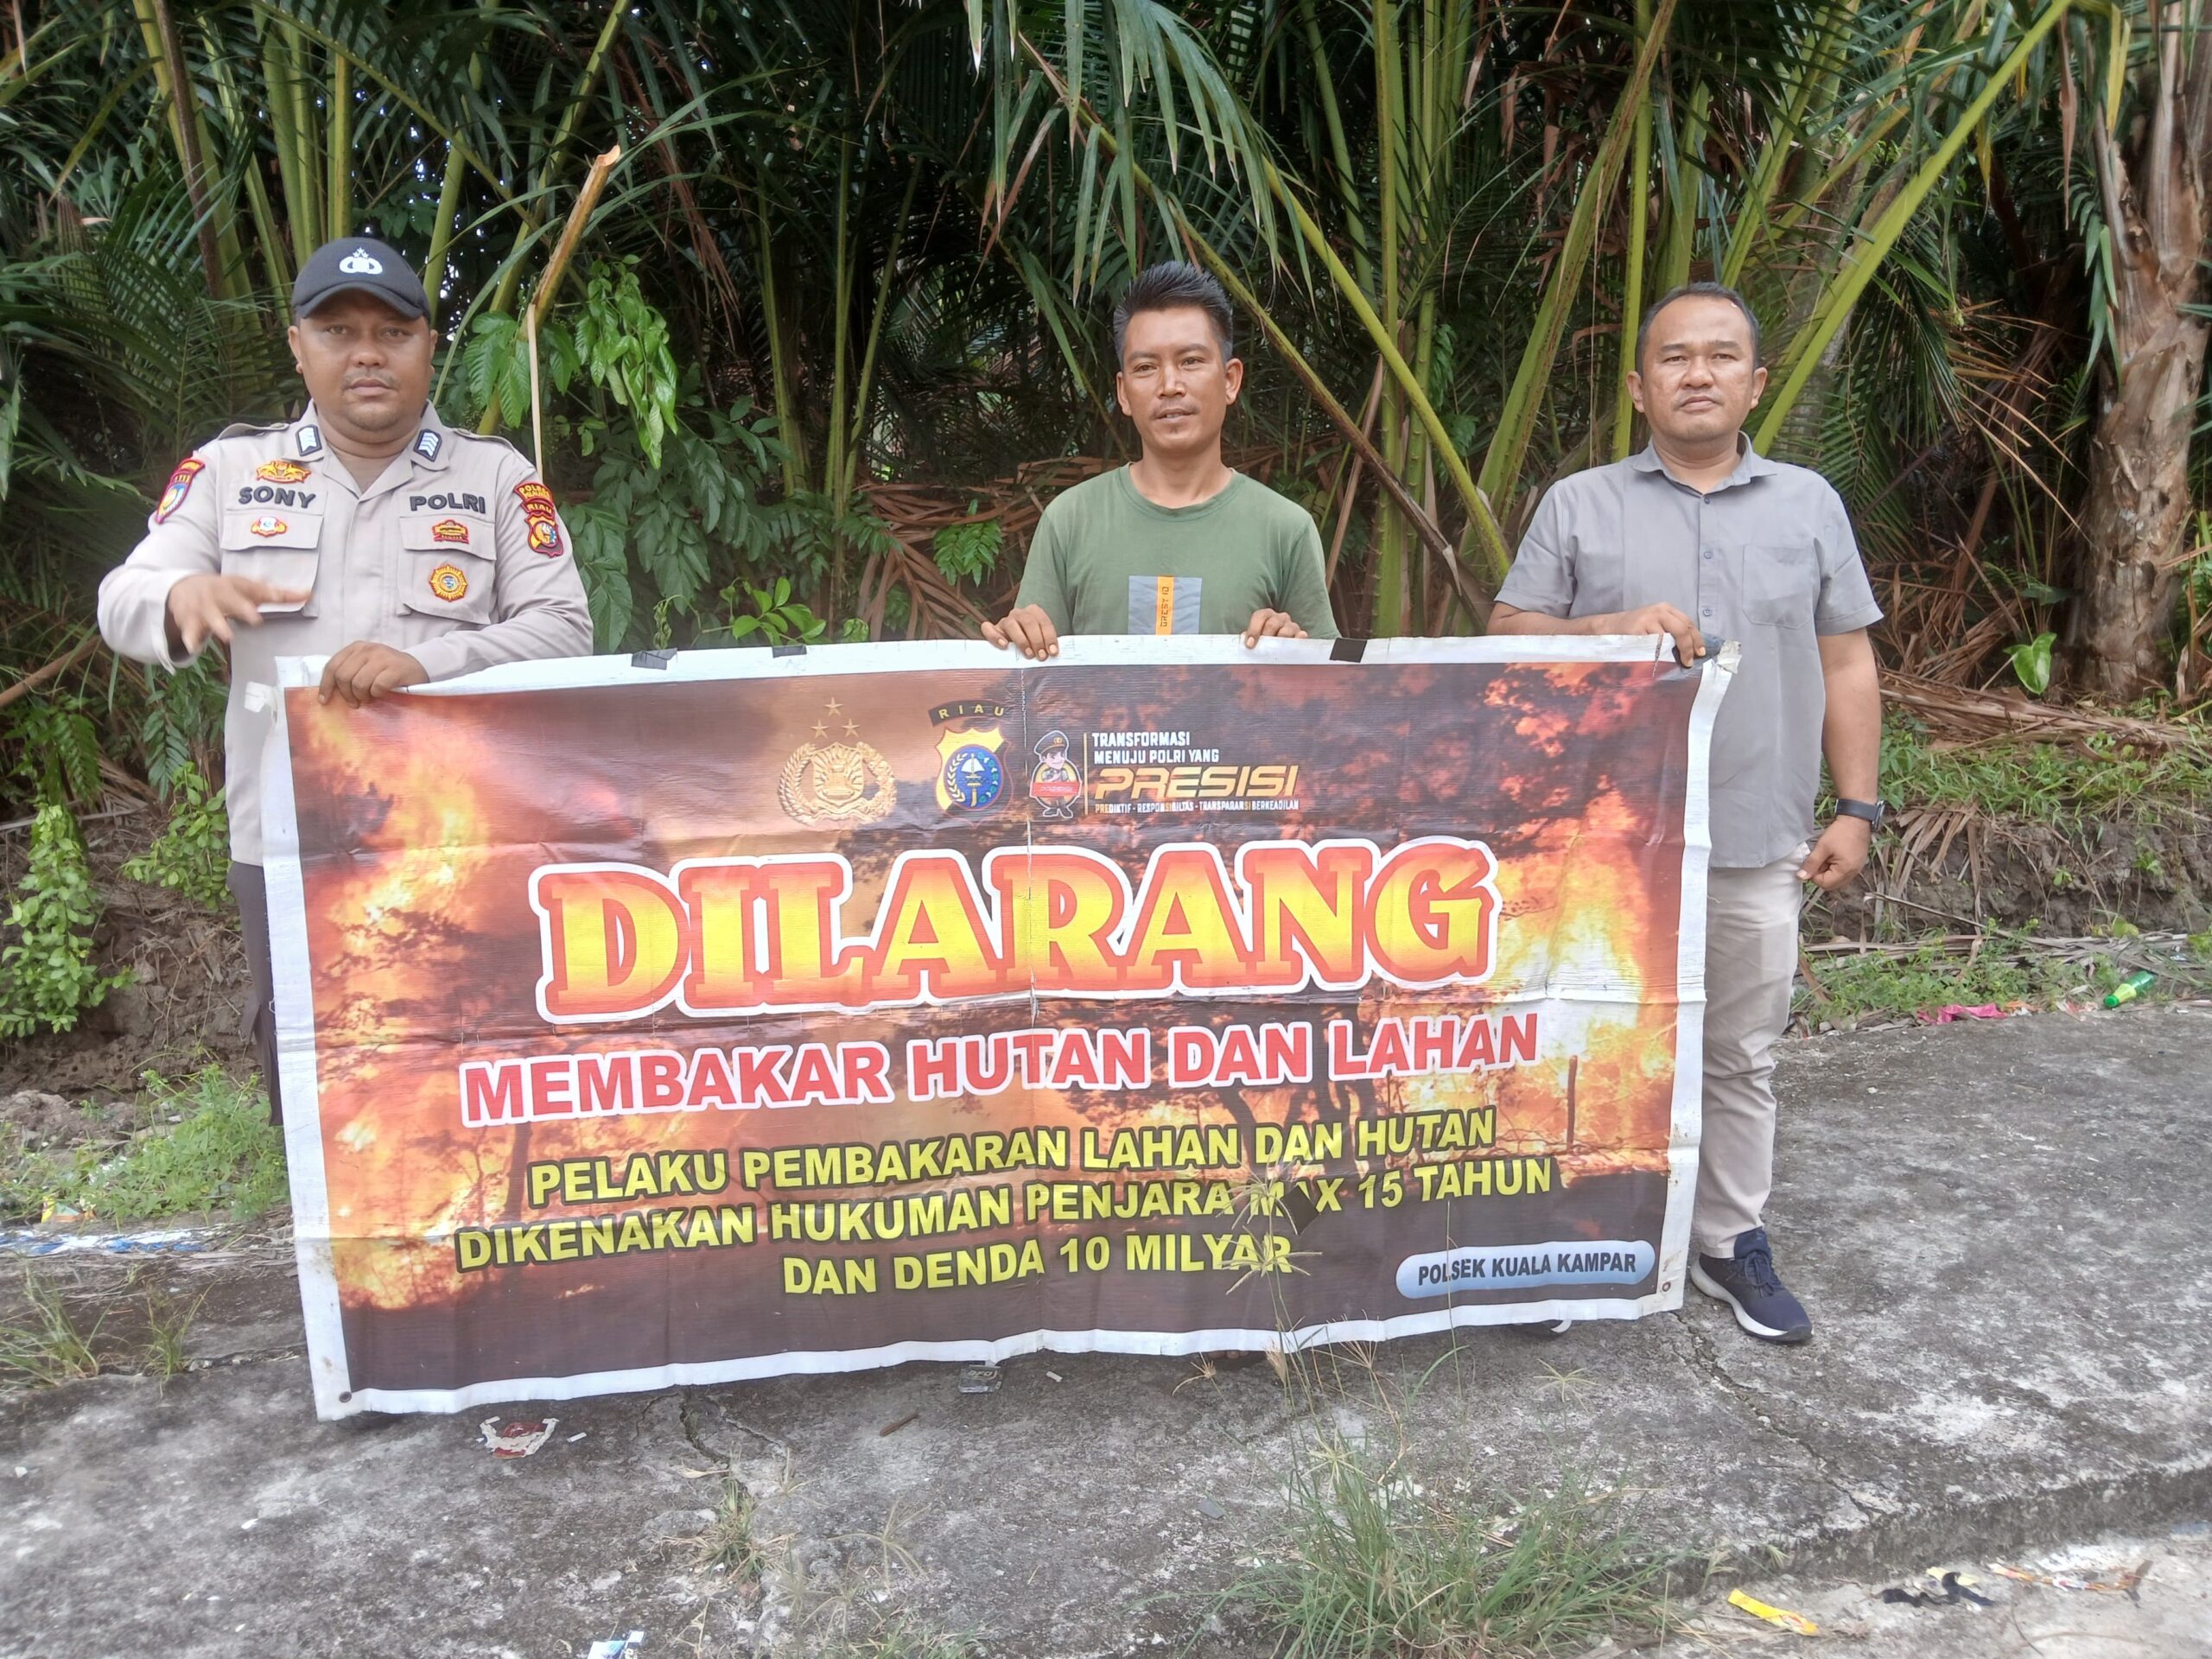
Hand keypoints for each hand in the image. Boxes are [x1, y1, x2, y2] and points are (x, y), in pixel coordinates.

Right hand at [165, 573, 310, 652]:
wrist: (183, 587)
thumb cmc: (227, 590)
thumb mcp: (248, 589)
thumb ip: (277, 594)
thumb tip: (308, 594)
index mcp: (235, 585)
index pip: (251, 588)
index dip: (264, 591)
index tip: (276, 596)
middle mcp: (218, 594)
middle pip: (230, 600)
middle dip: (242, 608)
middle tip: (256, 619)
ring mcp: (203, 607)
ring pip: (210, 616)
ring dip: (218, 625)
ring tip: (228, 636)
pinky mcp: (189, 621)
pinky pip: (189, 631)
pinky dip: (190, 638)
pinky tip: (193, 648)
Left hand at [318, 642, 426, 707]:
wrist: (416, 670)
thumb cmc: (387, 672)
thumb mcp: (365, 666)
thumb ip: (349, 672)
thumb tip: (329, 692)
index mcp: (356, 648)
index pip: (333, 666)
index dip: (326, 685)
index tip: (325, 700)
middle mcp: (368, 649)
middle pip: (343, 676)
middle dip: (346, 694)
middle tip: (355, 702)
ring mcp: (382, 657)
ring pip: (358, 683)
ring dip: (362, 696)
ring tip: (369, 698)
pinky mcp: (396, 668)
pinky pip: (377, 687)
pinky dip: (377, 694)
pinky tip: (381, 694)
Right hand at [982, 604, 1059, 659]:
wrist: (1014, 645)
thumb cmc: (1031, 644)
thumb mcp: (1041, 642)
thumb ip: (1045, 644)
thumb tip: (1052, 654)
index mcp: (1034, 612)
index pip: (1043, 621)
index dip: (1049, 637)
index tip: (1052, 652)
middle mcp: (1019, 614)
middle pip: (1028, 622)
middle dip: (1037, 640)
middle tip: (1041, 655)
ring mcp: (1005, 621)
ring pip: (1011, 625)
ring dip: (1021, 640)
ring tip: (1028, 654)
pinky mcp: (993, 629)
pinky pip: (989, 629)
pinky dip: (996, 637)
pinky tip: (1004, 646)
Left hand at [1242, 609, 1308, 647]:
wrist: (1279, 647)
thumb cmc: (1264, 642)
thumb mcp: (1255, 638)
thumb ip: (1249, 638)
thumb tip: (1247, 643)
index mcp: (1266, 615)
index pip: (1260, 617)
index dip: (1253, 630)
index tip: (1250, 645)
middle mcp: (1280, 618)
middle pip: (1272, 624)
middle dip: (1266, 637)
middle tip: (1262, 650)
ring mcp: (1291, 626)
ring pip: (1286, 630)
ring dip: (1279, 641)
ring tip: (1275, 651)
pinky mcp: (1300, 635)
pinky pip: (1301, 635)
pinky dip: (1298, 639)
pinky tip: (1293, 645)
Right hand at [1613, 602, 1703, 666]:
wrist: (1608, 628)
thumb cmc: (1635, 630)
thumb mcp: (1655, 623)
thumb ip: (1672, 630)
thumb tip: (1693, 650)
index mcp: (1666, 609)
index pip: (1688, 623)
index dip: (1696, 640)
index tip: (1700, 654)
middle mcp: (1658, 612)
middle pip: (1682, 630)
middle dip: (1688, 648)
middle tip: (1688, 662)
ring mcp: (1646, 620)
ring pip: (1667, 640)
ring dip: (1670, 655)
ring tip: (1670, 664)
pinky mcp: (1636, 630)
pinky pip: (1652, 647)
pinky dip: (1656, 657)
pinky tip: (1656, 661)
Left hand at [1798, 817, 1870, 890]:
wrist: (1857, 820)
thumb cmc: (1840, 832)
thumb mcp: (1822, 847)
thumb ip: (1811, 863)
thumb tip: (1801, 877)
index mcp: (1845, 871)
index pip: (1824, 884)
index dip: (1814, 875)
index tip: (1812, 863)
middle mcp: (1853, 873)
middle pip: (1831, 884)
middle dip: (1822, 874)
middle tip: (1821, 859)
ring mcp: (1856, 869)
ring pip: (1837, 879)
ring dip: (1828, 871)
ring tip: (1827, 856)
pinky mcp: (1857, 864)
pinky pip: (1843, 873)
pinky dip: (1836, 868)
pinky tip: (1834, 856)